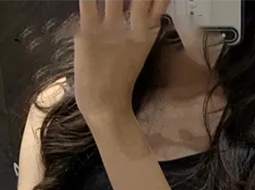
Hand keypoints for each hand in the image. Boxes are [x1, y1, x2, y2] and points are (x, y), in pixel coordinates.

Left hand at [73, 0, 170, 122]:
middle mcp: (131, 31)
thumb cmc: (119, 82)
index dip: (157, 0)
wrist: (104, 104)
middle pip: (139, 0)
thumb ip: (137, 31)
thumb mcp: (135, 53)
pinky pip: (87, 3)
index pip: (156, 7)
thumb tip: (135, 11)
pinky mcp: (88, 32)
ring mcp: (109, 30)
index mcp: (145, 38)